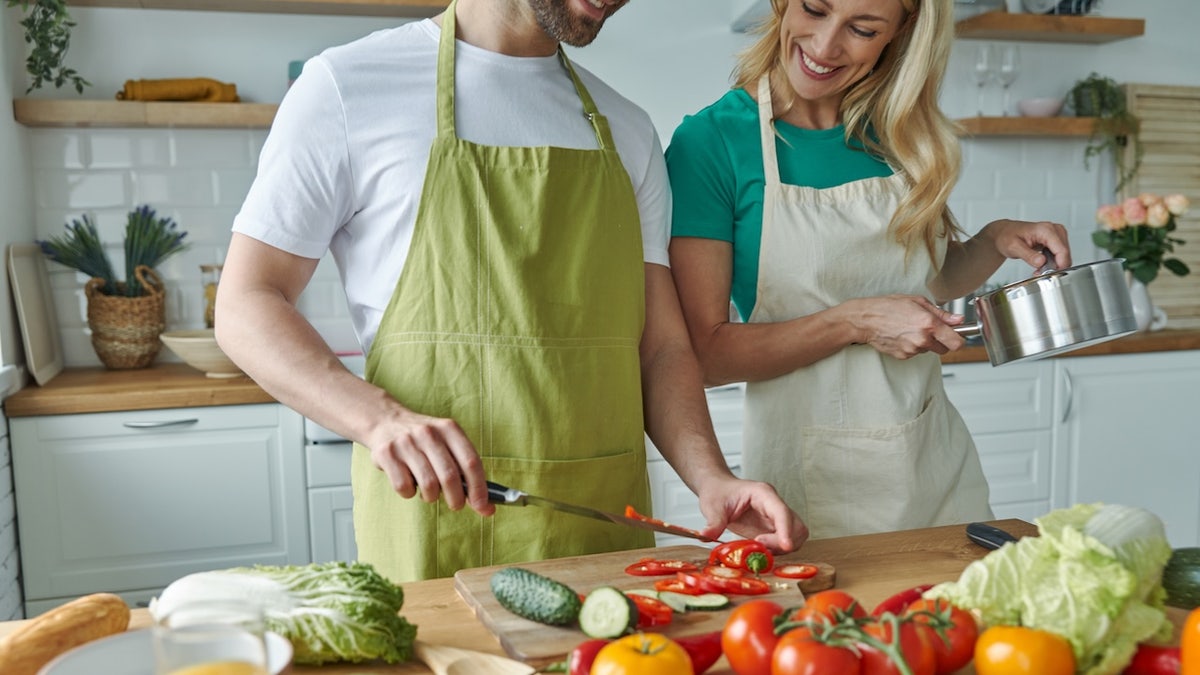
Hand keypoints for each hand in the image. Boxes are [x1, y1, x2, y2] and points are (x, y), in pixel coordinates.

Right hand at [364, 410, 494, 516]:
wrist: (385, 421)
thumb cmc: (424, 440)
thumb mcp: (446, 444)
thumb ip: (465, 471)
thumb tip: (486, 506)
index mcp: (449, 429)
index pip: (471, 462)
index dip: (479, 488)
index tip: (484, 507)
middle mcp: (428, 433)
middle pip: (450, 477)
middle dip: (457, 499)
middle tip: (456, 505)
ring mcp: (406, 443)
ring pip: (428, 485)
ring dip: (432, 497)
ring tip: (430, 492)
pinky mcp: (387, 454)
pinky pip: (404, 486)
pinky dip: (409, 493)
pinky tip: (409, 484)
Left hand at [695, 476, 807, 552]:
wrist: (718, 490)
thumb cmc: (717, 493)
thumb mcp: (712, 507)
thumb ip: (713, 522)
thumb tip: (706, 536)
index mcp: (763, 494)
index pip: (782, 512)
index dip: (786, 530)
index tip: (785, 546)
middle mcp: (774, 504)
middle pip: (796, 526)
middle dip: (783, 542)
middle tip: (760, 547)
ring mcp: (776, 517)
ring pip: (796, 535)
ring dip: (781, 548)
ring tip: (758, 549)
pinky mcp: (773, 528)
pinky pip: (785, 541)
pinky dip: (778, 550)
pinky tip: (759, 550)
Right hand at [846, 295, 965, 358]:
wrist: (865, 320)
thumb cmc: (888, 307)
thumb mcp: (917, 302)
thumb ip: (941, 313)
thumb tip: (957, 320)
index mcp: (929, 324)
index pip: (956, 342)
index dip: (959, 340)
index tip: (957, 336)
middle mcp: (922, 339)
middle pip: (944, 349)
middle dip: (941, 341)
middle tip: (930, 330)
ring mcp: (912, 349)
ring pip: (928, 350)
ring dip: (924, 342)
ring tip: (910, 329)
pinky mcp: (903, 356)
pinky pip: (915, 353)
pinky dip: (912, 346)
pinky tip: (902, 335)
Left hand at [984, 219, 1072, 270]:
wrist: (1004, 233)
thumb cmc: (1007, 236)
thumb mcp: (1013, 247)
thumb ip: (1028, 255)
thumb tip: (1041, 262)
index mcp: (1045, 230)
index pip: (1062, 250)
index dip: (1060, 265)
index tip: (1050, 274)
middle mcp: (1054, 229)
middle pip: (1065, 253)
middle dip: (1055, 266)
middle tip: (1039, 272)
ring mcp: (1056, 234)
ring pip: (1064, 255)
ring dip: (1054, 265)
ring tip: (1039, 268)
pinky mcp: (1056, 239)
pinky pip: (1061, 254)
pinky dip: (1053, 262)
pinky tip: (1042, 264)